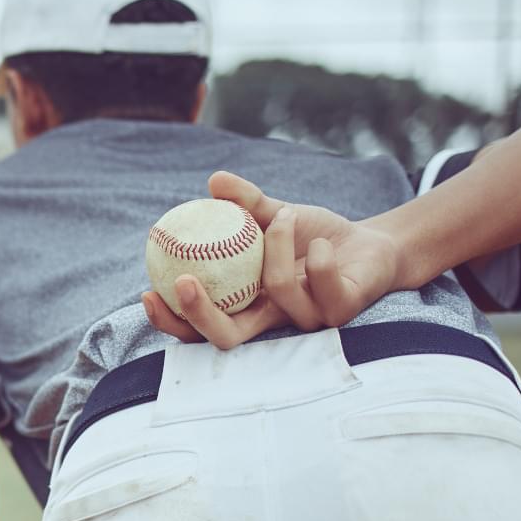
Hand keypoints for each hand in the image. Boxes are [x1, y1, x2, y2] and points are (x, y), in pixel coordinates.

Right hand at [145, 171, 409, 348]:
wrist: (372, 244)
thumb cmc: (316, 235)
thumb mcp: (277, 216)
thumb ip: (246, 203)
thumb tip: (213, 180)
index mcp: (247, 306)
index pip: (198, 327)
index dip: (170, 320)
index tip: (148, 291)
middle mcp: (273, 321)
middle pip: (225, 339)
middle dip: (198, 315)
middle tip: (184, 280)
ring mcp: (308, 320)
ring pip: (278, 292)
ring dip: (277, 246)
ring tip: (286, 217)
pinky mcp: (342, 313)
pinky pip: (320, 282)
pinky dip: (317, 251)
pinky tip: (323, 242)